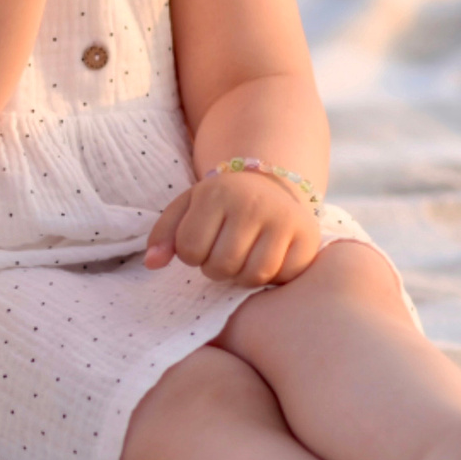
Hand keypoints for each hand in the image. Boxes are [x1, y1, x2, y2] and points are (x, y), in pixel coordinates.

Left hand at [145, 167, 322, 286]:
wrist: (270, 182)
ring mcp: (283, 220)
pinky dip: (273, 277)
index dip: (192, 255)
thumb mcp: (187, 207)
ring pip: (253, 276)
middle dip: (216, 268)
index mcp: (216, 194)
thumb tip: (152, 264)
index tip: (203, 242)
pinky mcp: (308, 237)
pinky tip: (268, 258)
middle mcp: (252, 204)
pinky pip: (283, 277)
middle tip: (224, 252)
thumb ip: (163, 234)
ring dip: (242, 276)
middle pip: (221, 267)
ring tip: (243, 257)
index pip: (190, 250)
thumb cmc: (221, 203)